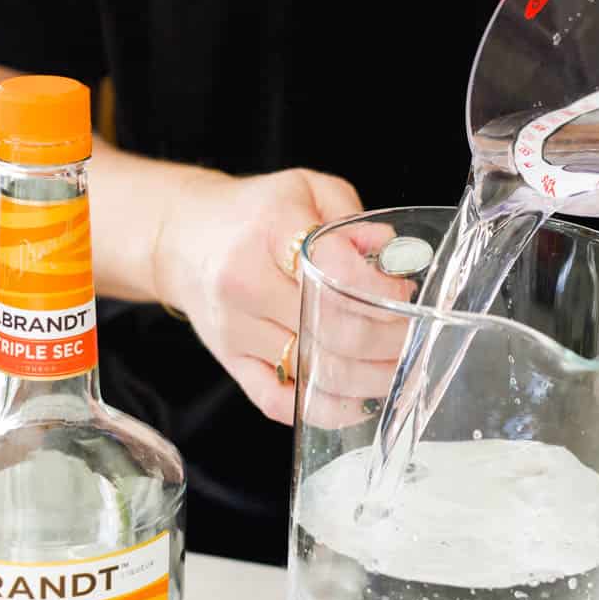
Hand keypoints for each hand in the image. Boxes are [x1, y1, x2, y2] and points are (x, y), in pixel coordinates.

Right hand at [154, 166, 403, 424]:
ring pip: (314, 372)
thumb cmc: (253, 214)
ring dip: (370, 381)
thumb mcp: (304, 189)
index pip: (334, 271)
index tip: (404, 294)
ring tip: (400, 372)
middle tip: (415, 339)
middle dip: (388, 343)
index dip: (380, 290)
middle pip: (331, 331)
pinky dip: (325, 411)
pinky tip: (358, 403)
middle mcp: (245, 285)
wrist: (183, 238)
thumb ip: (350, 216)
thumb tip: (392, 252)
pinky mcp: (231, 363)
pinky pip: (279, 403)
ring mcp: (236, 331)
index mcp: (268, 232)